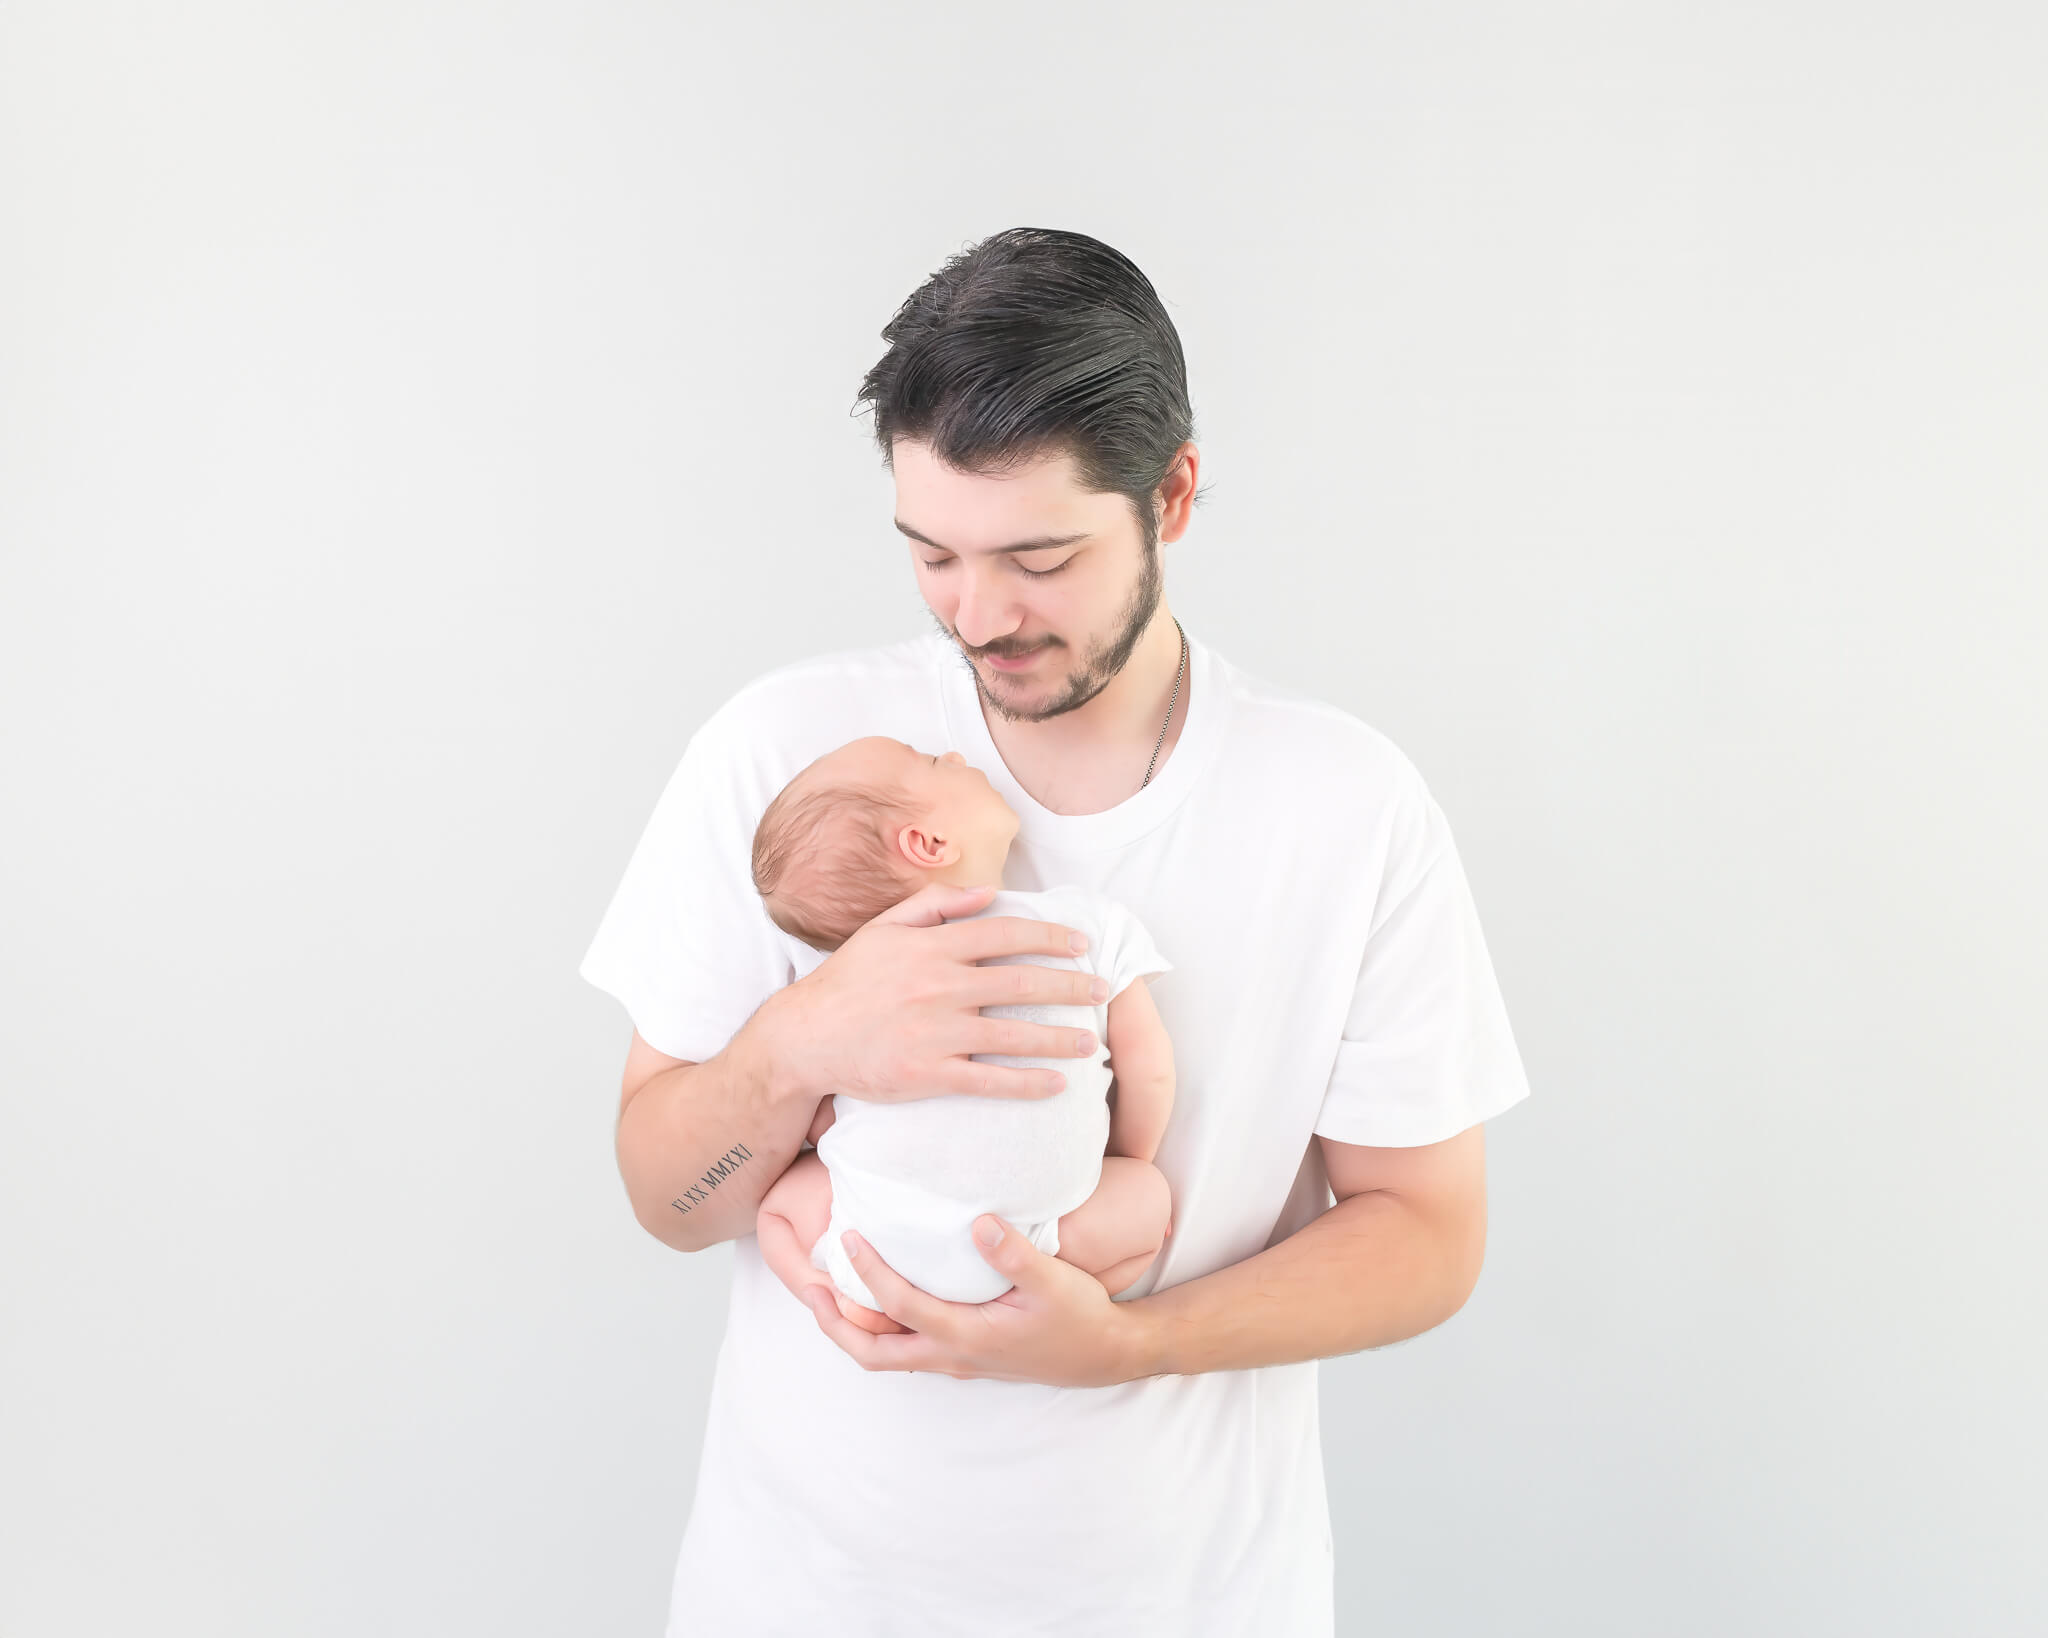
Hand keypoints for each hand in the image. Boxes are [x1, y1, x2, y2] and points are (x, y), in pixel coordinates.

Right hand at [774, 881, 1109, 1109]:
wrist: (803, 1037)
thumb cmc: (847, 981)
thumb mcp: (883, 928)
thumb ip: (935, 904)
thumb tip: (988, 892)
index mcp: (931, 947)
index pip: (1004, 934)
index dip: (1049, 937)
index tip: (1080, 944)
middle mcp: (938, 986)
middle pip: (1020, 981)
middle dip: (1069, 986)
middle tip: (1102, 991)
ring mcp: (934, 1033)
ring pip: (1012, 1033)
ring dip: (1058, 1038)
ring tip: (1090, 1043)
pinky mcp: (927, 1074)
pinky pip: (988, 1081)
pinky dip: (1026, 1082)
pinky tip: (1055, 1084)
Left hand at [799, 1214, 1150, 1387]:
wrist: (1105, 1354)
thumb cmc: (1079, 1318)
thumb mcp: (1053, 1281)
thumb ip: (1014, 1253)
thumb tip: (978, 1223)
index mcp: (967, 1336)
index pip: (901, 1307)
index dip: (870, 1273)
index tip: (849, 1238)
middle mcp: (953, 1356)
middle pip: (874, 1353)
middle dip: (837, 1324)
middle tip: (812, 1289)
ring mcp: (958, 1361)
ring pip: (889, 1356)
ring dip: (855, 1329)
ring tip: (834, 1294)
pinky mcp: (966, 1356)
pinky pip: (909, 1349)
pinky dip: (883, 1330)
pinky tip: (885, 1300)